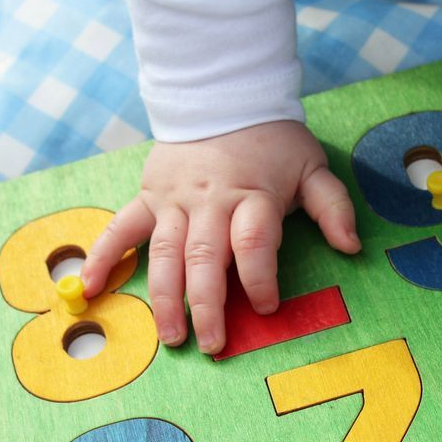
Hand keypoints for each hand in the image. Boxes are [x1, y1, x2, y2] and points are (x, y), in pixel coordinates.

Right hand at [81, 121, 361, 353]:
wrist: (223, 97)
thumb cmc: (273, 142)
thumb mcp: (312, 167)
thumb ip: (332, 207)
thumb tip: (351, 247)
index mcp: (252, 195)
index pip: (253, 243)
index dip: (259, 279)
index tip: (266, 308)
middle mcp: (210, 202)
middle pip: (205, 259)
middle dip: (208, 306)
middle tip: (212, 345)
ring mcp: (174, 200)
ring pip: (164, 254)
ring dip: (165, 298)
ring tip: (171, 338)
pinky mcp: (149, 196)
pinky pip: (121, 228)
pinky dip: (104, 257)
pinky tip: (90, 288)